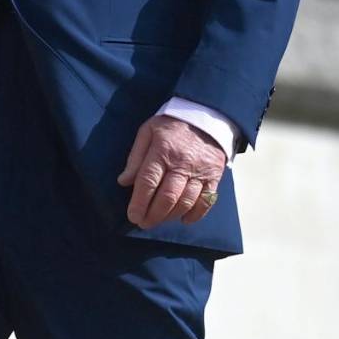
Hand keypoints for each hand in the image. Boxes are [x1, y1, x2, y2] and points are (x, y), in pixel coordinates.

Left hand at [117, 115, 225, 229]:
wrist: (206, 115)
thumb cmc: (172, 124)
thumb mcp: (147, 132)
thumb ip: (135, 157)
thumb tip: (124, 181)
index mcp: (163, 151)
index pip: (148, 182)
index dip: (139, 202)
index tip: (132, 216)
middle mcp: (182, 163)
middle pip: (167, 196)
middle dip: (153, 215)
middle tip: (143, 223)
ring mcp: (200, 171)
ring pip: (186, 202)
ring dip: (170, 216)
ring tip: (158, 220)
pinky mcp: (214, 176)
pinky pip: (206, 201)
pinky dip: (195, 214)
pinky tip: (183, 219)